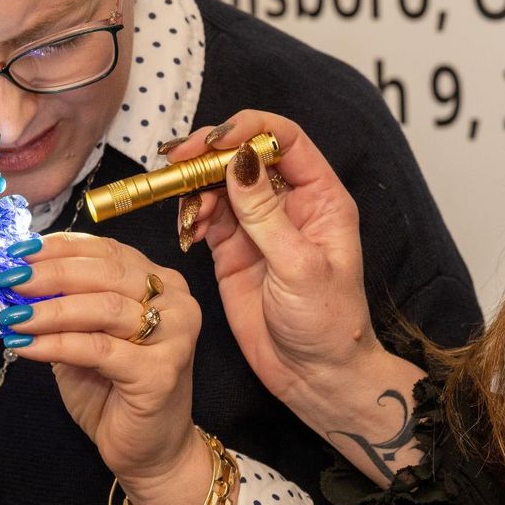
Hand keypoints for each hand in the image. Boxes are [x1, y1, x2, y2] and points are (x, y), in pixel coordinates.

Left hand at [1, 232, 200, 490]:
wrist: (149, 451)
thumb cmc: (114, 391)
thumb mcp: (85, 337)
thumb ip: (65, 305)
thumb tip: (17, 280)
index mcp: (160, 282)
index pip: (107, 250)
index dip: (60, 247)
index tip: (17, 251)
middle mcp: (176, 302)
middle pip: (106, 273)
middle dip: (51, 273)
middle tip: (8, 279)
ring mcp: (174, 336)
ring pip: (104, 308)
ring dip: (49, 310)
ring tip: (11, 314)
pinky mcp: (160, 372)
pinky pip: (98, 349)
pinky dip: (56, 344)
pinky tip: (24, 344)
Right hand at [167, 113, 382, 405]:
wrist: (314, 375)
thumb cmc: (328, 324)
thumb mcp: (300, 267)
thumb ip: (266, 215)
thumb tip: (239, 162)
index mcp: (320, 197)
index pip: (284, 139)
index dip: (248, 129)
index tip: (215, 140)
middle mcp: (288, 203)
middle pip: (242, 154)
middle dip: (208, 153)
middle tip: (176, 162)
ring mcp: (257, 224)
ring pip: (217, 182)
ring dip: (193, 187)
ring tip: (187, 214)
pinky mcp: (232, 248)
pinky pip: (204, 215)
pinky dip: (189, 216)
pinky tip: (188, 234)